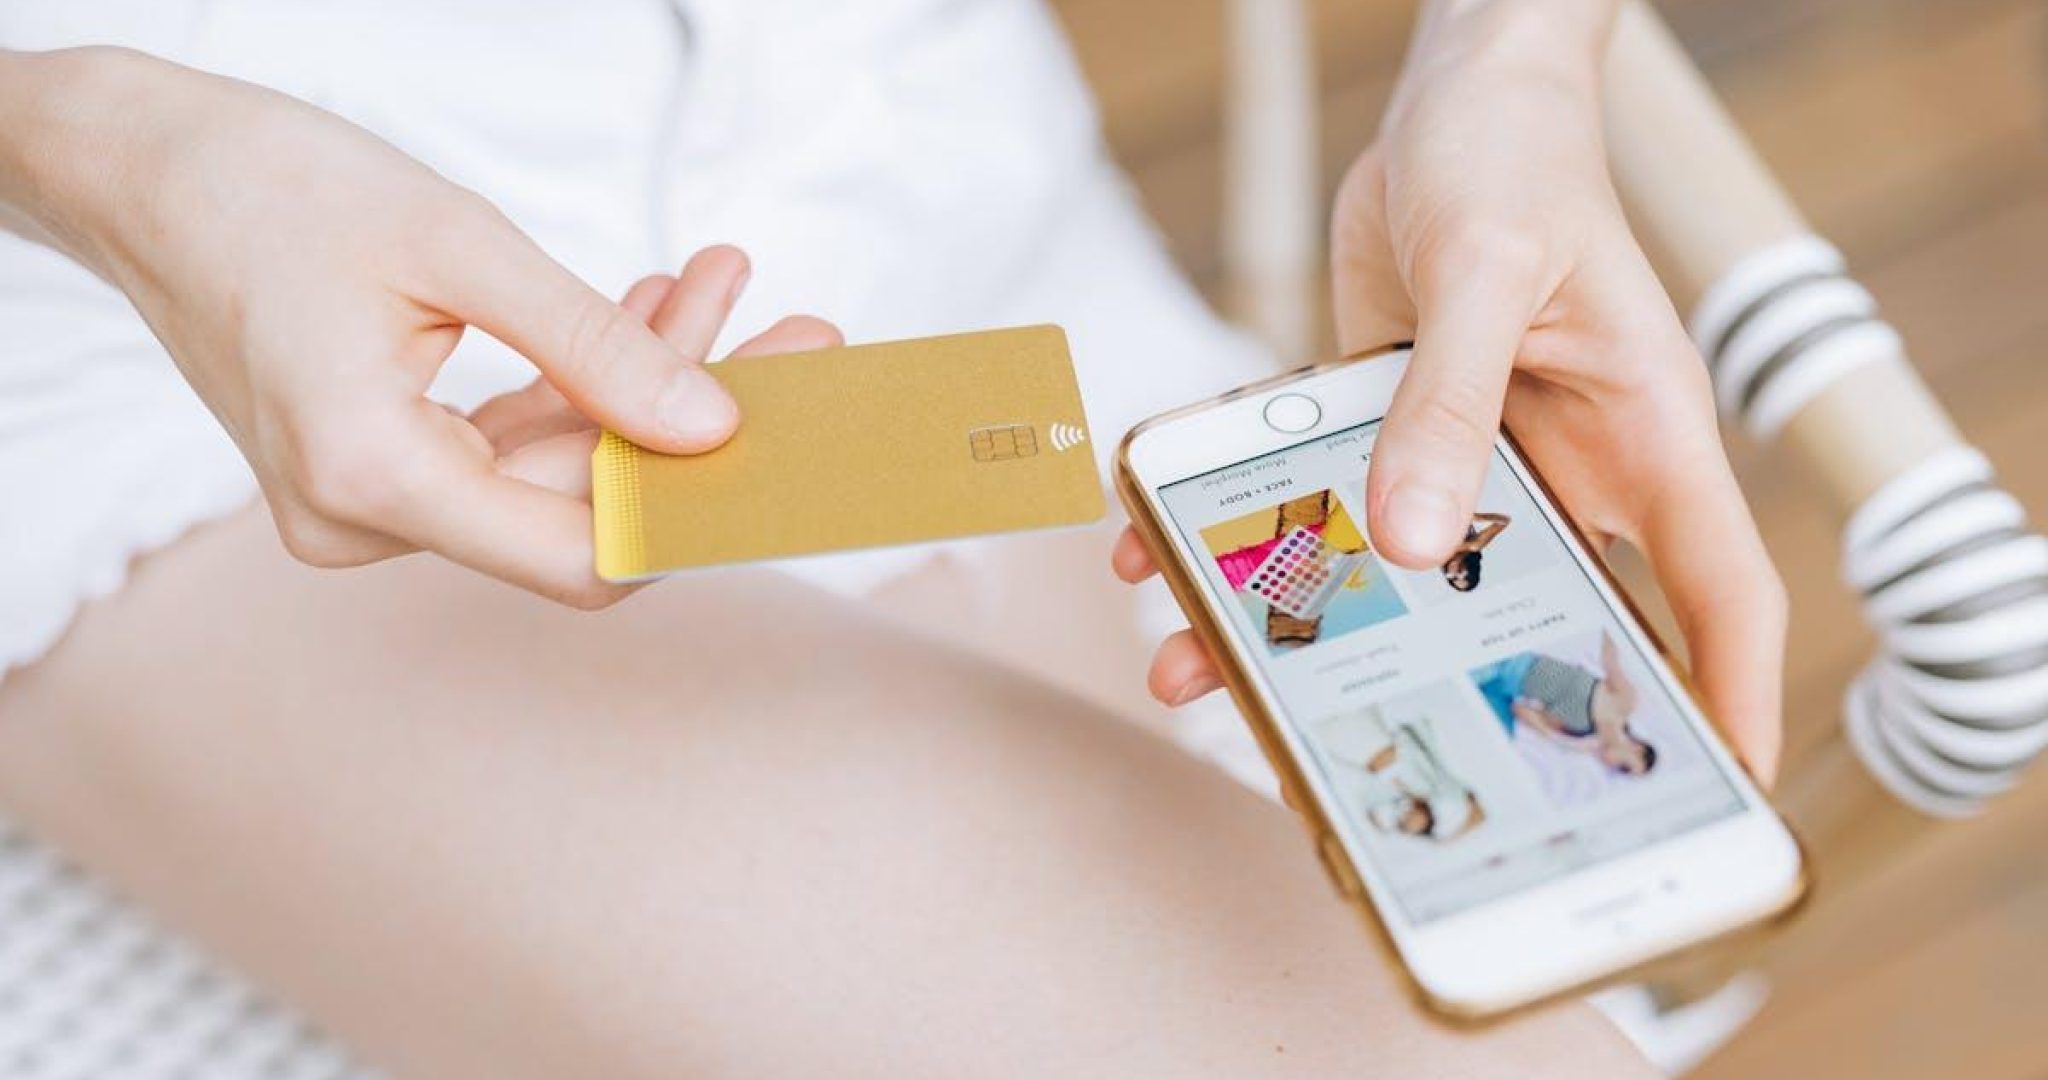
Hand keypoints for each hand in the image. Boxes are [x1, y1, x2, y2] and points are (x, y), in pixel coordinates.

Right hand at [9, 48, 832, 606]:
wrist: (142, 169)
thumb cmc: (270, 188)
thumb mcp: (460, 247)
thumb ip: (596, 347)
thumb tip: (715, 430)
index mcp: (371, 477)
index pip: (584, 556)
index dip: (699, 512)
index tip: (795, 442)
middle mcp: (363, 520)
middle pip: (582, 506)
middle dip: (692, 418)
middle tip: (800, 336)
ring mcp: (368, 502)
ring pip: (558, 467)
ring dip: (645, 383)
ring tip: (723, 286)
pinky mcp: (380, 465)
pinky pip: (511, 440)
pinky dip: (581, 382)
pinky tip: (652, 307)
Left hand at [1113, 3, 1785, 780]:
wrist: (1452, 97)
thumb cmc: (1514, 155)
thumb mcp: (1485, 267)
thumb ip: (1450, 402)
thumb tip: (1415, 540)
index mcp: (1643, 438)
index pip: (1718, 595)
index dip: (1723, 701)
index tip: (1712, 794)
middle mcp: (1565, 467)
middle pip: (1530, 616)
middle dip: (1452, 694)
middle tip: (1367, 763)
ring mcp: (1474, 457)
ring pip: (1399, 577)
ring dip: (1301, 626)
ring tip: (1200, 671)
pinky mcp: (1390, 431)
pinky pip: (1320, 504)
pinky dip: (1245, 533)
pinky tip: (1159, 552)